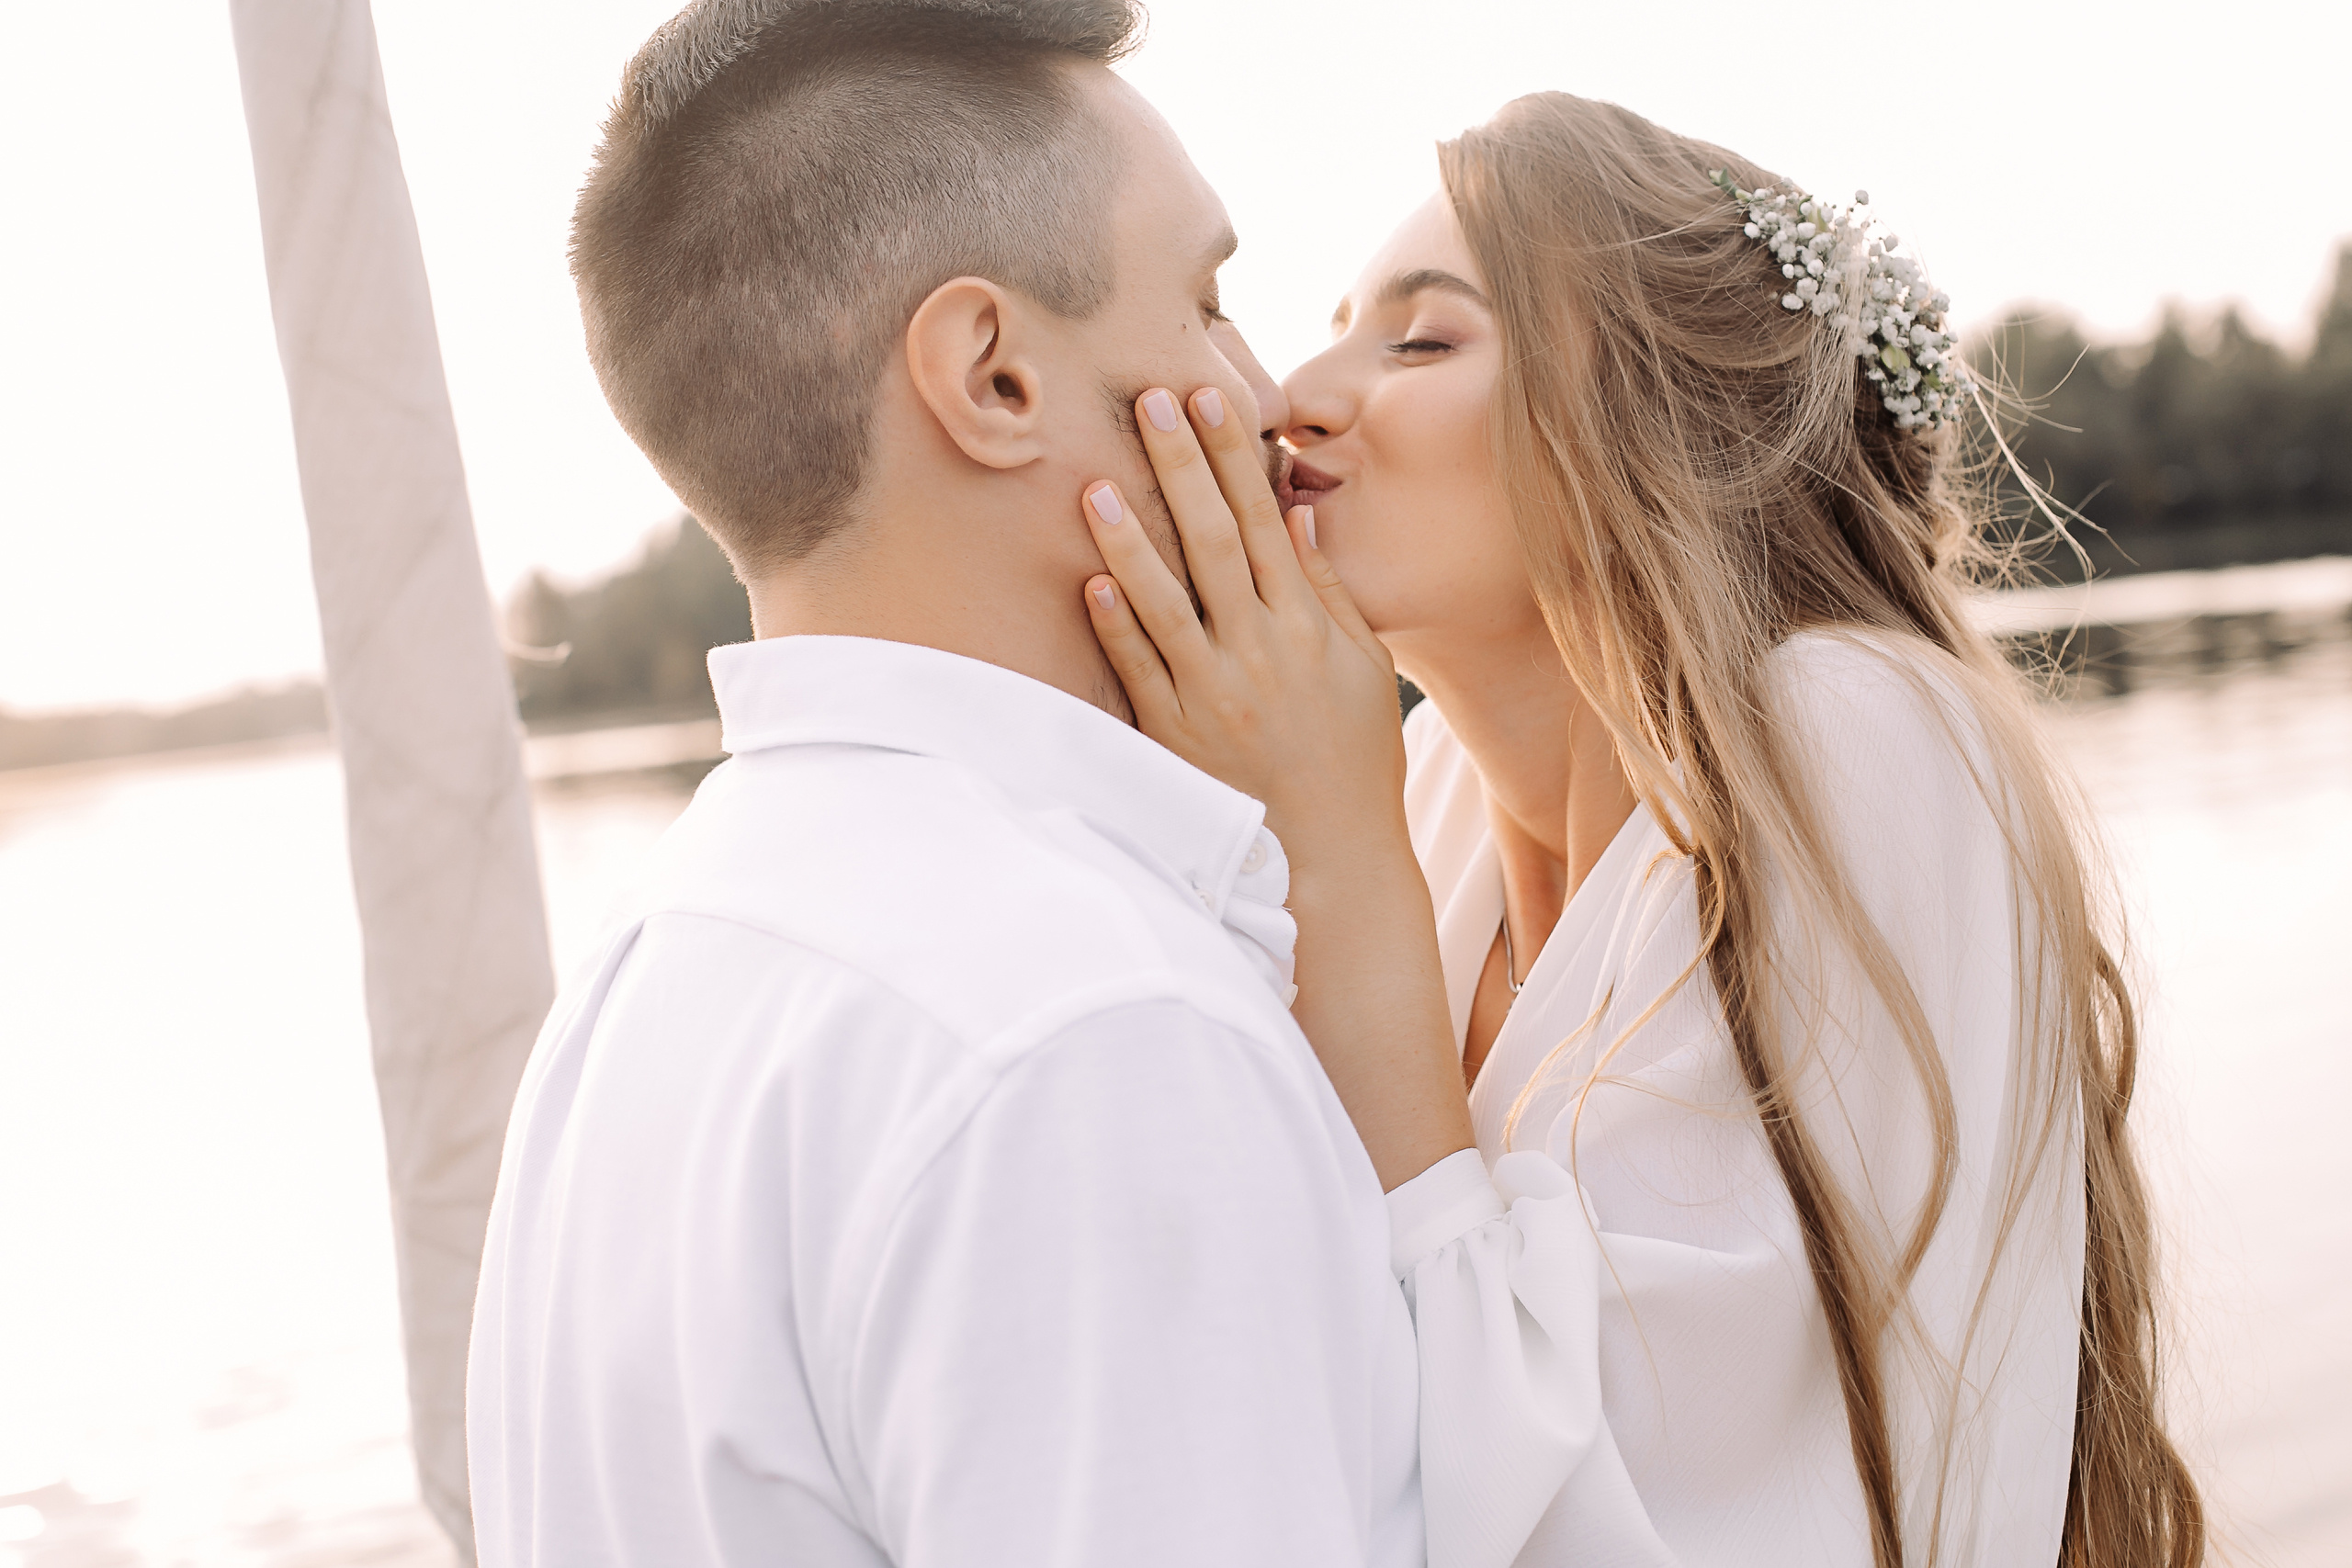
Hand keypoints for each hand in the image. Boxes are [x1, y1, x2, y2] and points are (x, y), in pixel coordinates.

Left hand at [1078, 385, 1471, 1189]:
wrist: (1330, 862)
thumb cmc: (1350, 763)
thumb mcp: (1360, 671)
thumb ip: (1326, 593)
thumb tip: (1292, 518)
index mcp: (1310, 626)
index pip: (1265, 520)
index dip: (1238, 455)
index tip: (1214, 396)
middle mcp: (1262, 651)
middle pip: (1213, 541)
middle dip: (1181, 466)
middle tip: (1148, 401)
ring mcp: (1216, 694)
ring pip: (1166, 600)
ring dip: (1129, 538)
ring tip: (1093, 484)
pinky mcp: (1177, 736)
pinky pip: (1140, 670)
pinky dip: (1116, 625)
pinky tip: (1089, 581)